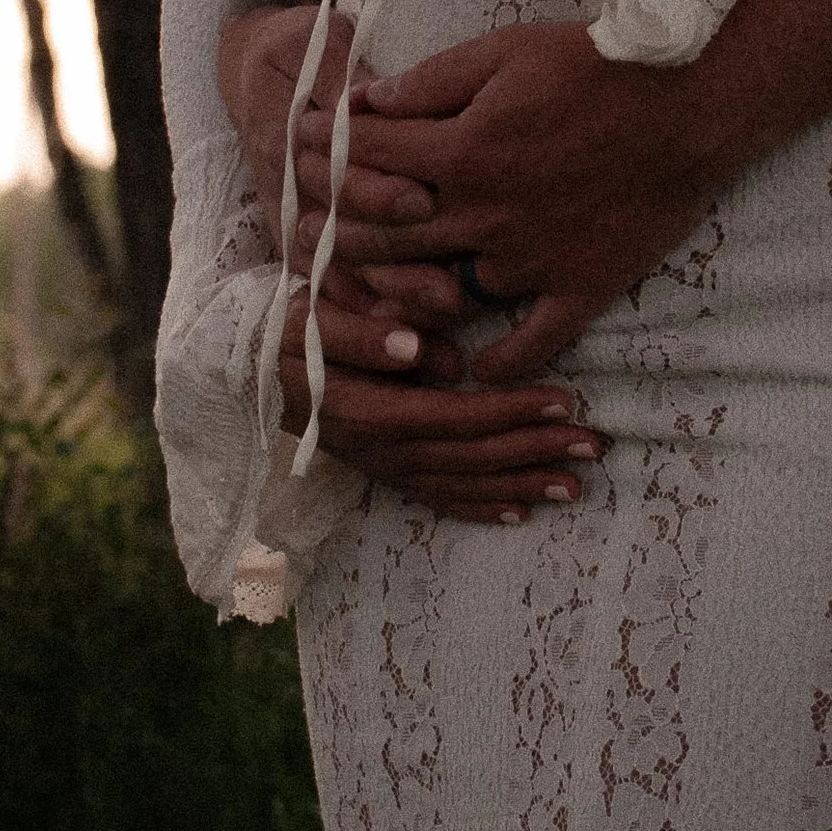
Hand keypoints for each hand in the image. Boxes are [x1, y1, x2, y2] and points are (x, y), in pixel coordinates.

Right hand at [224, 0, 472, 327]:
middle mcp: (292, 192)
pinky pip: (332, 300)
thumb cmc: (300, 51)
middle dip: (395, 272)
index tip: (421, 202)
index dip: (375, 189)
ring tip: (438, 346)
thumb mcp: (316, 43)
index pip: (334, 171)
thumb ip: (343, 75)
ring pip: (338, 283)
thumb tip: (373, 101)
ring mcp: (298, 226)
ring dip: (387, 314)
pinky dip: (369, 329)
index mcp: (291, 137)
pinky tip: (411, 357)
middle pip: (342, 242)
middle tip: (449, 298)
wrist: (256, 72)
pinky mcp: (308, 251)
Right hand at [274, 280, 604, 523]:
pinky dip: (481, 507)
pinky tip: (522, 513)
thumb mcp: (308, 316)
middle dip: (534, 451)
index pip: (450, 416)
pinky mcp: (380, 471)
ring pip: (460, 484)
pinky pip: (436, 498)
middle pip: (468, 457)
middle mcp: (376, 448)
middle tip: (594, 444)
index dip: (509, 411)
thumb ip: (361, 331)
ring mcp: (379, 466)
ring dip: (521, 484)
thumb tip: (426, 352)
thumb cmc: (278, 329)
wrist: (237, 370)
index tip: (563, 400)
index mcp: (362, 409)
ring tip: (577, 484)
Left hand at [281, 20, 731, 382]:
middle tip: (315, 219)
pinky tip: (473, 363)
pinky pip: (530, 341)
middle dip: (340, 222)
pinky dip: (498, 360)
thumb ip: (430, 82)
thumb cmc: (597, 66)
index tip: (304, 139)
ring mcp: (532, 260)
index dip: (325, 145)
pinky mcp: (580, 287)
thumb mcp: (503, 51)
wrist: (692, 103)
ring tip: (374, 289)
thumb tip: (366, 104)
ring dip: (404, 294)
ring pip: (446, 293)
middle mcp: (485, 216)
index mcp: (460, 154)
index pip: (367, 160)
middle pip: (388, 235)